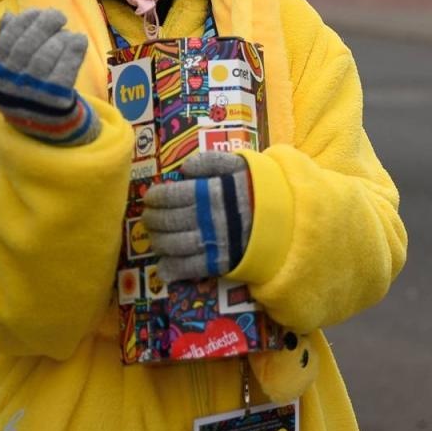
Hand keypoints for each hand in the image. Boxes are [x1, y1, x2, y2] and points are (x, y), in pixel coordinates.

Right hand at [0, 8, 97, 145]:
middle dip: (43, 25)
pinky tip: (79, 40)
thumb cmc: (28, 86)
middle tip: (58, 15)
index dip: (22, 23)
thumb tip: (8, 16)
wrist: (46, 123)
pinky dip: (73, 51)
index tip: (37, 11)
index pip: (5, 42)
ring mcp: (33, 95)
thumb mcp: (11, 69)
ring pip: (45, 58)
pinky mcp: (56, 101)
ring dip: (59, 38)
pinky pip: (65, 71)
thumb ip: (8, 42)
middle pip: (26, 47)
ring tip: (68, 32)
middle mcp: (11, 86)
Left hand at [143, 151, 254, 281]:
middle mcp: (205, 218)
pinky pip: (187, 269)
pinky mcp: (217, 263)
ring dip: (157, 243)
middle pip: (167, 222)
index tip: (150, 198)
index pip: (169, 196)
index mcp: (208, 192)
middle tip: (148, 218)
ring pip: (172, 245)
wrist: (283, 217)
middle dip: (152, 220)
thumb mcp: (238, 165)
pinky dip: (171, 269)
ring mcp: (211, 242)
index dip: (155, 197)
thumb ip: (211, 161)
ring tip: (155, 238)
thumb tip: (185, 169)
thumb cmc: (256, 188)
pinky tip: (164, 266)